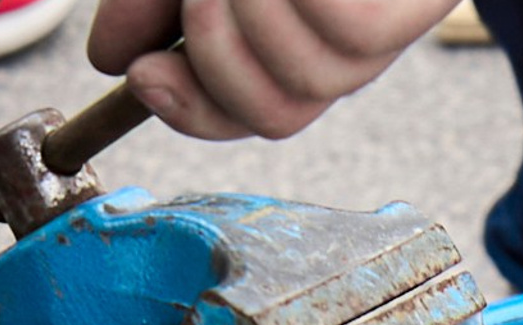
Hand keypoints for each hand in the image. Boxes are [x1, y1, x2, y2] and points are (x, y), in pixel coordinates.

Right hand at [88, 0, 451, 141]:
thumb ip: (158, 2)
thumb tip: (111, 59)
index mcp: (297, 36)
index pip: (247, 113)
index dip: (190, 110)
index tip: (140, 76)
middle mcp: (342, 49)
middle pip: (274, 114)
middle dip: (215, 57)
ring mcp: (382, 31)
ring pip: (306, 79)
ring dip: (254, 11)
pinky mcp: (410, 12)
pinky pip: (345, 35)